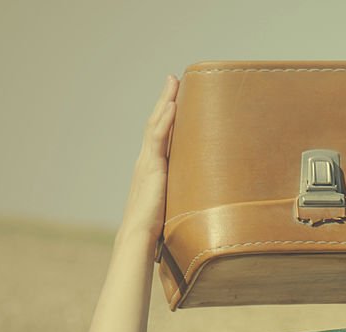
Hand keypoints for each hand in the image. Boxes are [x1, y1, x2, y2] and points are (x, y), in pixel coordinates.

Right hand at [119, 75, 178, 247]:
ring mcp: (146, 163)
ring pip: (155, 125)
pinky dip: (165, 120)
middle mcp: (145, 162)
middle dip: (164, 100)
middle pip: (155, 123)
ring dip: (165, 102)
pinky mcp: (151, 168)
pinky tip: (172, 105)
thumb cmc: (155, 230)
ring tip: (173, 82)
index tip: (175, 99)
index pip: (158, 136)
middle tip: (173, 79)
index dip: (165, 117)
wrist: (140, 238)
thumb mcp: (172, 207)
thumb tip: (205, 204)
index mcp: (150, 170)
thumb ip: (183, 198)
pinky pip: (157, 138)